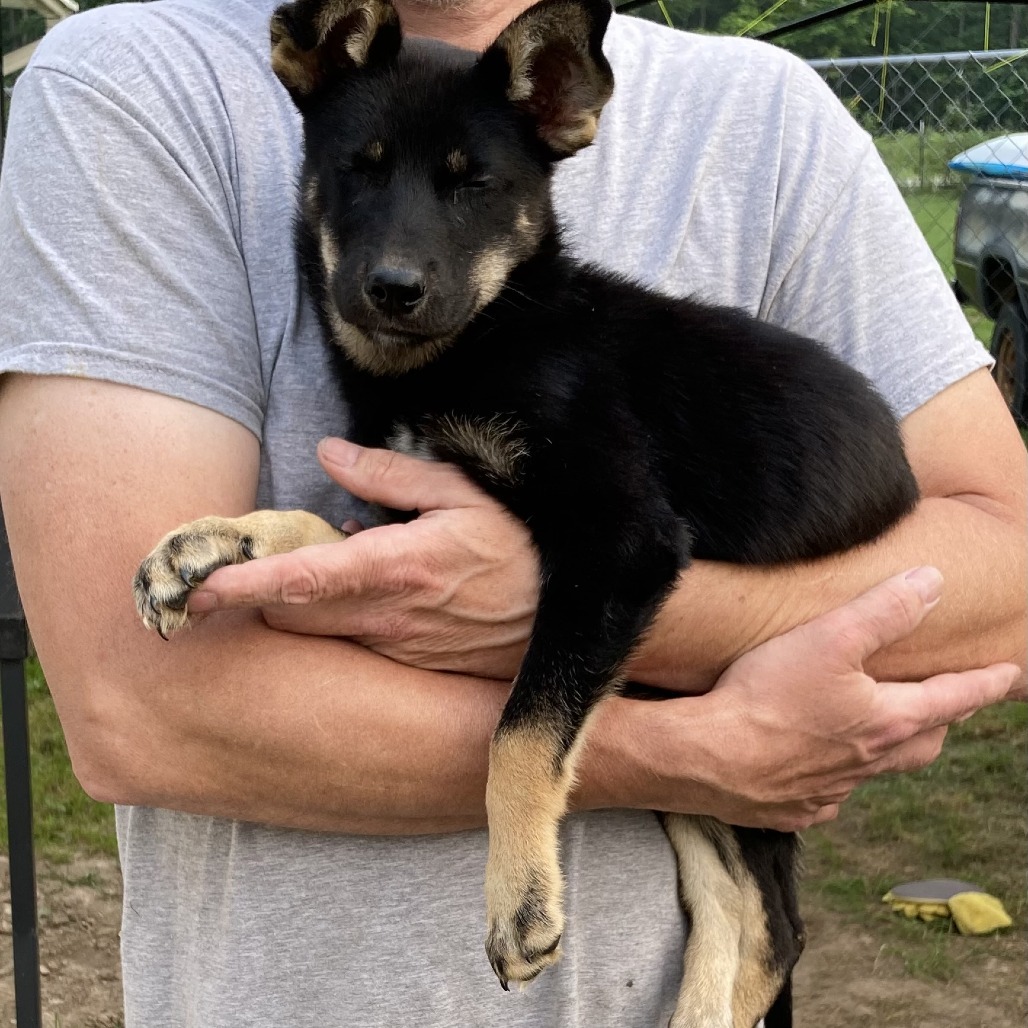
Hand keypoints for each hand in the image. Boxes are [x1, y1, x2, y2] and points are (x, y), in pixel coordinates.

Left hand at [189, 437, 538, 677]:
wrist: (568, 619)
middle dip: (251, 595)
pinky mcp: (408, 664)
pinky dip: (336, 616)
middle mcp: (386, 617)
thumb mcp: (464, 493)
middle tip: (233, 567)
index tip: (195, 587)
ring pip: (317, 632)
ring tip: (306, 566)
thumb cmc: (520, 546)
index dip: (241, 583)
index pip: (300, 579)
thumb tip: (329, 455)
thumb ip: (391, 475)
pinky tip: (362, 588)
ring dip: (293, 604)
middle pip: (290, 616)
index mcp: (395, 567)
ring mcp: (396, 648)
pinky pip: (353, 642)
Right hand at [607, 567, 1021, 830]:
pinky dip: (832, 780)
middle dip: (938, 722)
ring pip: (875, 772)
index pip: (951, 699)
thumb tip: (934, 583)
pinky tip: (813, 768)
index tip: (1009, 674)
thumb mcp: (829, 639)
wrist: (707, 758)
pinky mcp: (791, 807)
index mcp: (884, 721)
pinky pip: (826, 797)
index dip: (982, 683)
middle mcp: (866, 762)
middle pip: (922, 744)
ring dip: (887, 750)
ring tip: (877, 732)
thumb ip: (883, 612)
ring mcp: (829, 790)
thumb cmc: (766, 697)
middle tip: (942, 706)